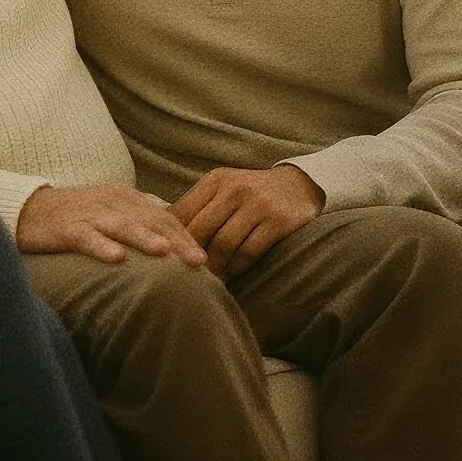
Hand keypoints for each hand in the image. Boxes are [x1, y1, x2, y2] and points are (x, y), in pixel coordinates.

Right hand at [14, 183, 208, 267]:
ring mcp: (90, 215)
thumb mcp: (113, 213)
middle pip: (150, 222)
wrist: (28, 210)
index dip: (186, 237)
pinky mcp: (66, 229)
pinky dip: (101, 247)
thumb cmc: (76, 217)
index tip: (206, 259)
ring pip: (122, 226)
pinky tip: (116, 259)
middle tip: (199, 262)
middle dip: (176, 241)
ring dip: (145, 238)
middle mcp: (113, 203)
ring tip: (165, 253)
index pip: (164, 218)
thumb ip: (142, 220)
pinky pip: (86, 238)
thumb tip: (174, 237)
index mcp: (127, 199)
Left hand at [173, 164, 322, 276]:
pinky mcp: (278, 221)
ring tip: (207, 280)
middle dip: (190, 256)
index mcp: (215, 180)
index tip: (166, 258)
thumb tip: (162, 235)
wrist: (298, 185)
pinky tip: (231, 274)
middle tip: (183, 276)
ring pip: (224, 245)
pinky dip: (236, 268)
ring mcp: (257, 204)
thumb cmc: (251, 193)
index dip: (172, 239)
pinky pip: (248, 252)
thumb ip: (198, 207)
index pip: (182, 212)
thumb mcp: (224, 189)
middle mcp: (234, 189)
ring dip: (214, 267)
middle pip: (200, 231)